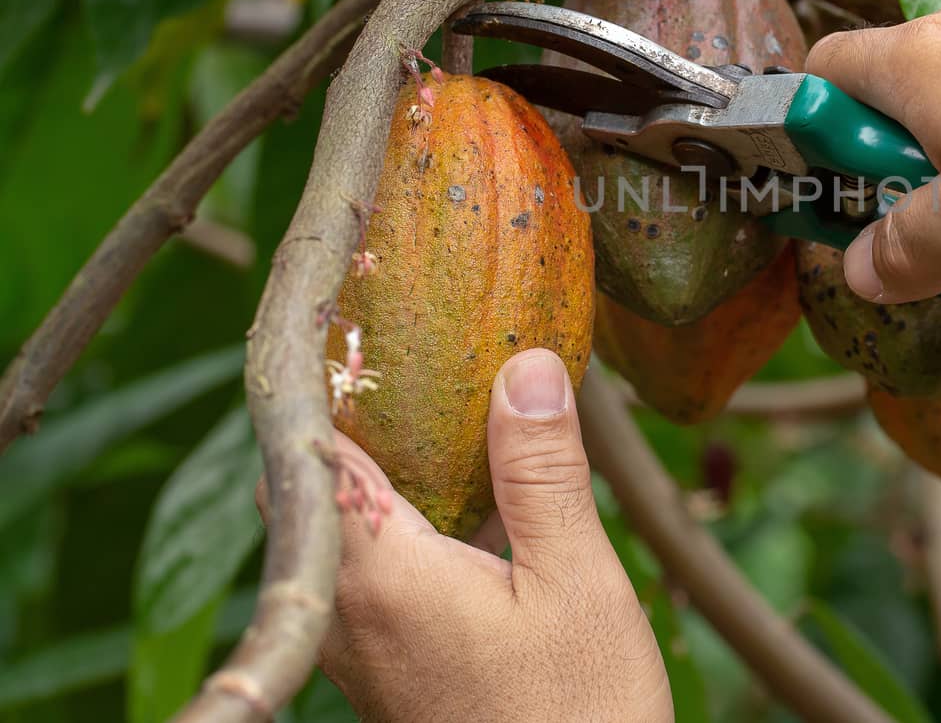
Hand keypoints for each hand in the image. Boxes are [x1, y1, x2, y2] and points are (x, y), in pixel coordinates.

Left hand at [259, 349, 670, 722]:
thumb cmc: (579, 716)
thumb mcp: (578, 582)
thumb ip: (542, 472)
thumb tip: (526, 365)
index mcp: (382, 575)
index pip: (317, 450)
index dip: (328, 373)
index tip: (354, 306)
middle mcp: (350, 612)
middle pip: (314, 484)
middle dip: (352, 411)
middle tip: (411, 341)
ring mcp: (363, 648)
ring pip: (340, 529)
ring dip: (379, 462)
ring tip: (442, 399)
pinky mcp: (390, 670)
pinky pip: (370, 569)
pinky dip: (401, 514)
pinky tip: (466, 496)